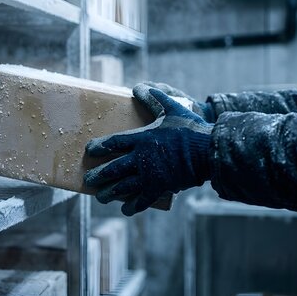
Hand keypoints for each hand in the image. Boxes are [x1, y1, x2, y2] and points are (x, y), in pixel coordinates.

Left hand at [84, 84, 213, 215]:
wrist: (209, 151)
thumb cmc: (190, 129)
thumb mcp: (172, 108)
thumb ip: (154, 98)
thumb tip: (138, 86)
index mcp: (142, 138)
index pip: (113, 143)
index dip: (99, 147)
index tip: (89, 151)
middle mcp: (142, 158)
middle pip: (113, 168)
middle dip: (98, 175)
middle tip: (88, 180)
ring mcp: (150, 175)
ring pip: (123, 186)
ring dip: (109, 192)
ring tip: (100, 197)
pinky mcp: (160, 187)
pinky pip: (142, 199)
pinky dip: (132, 206)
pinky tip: (124, 209)